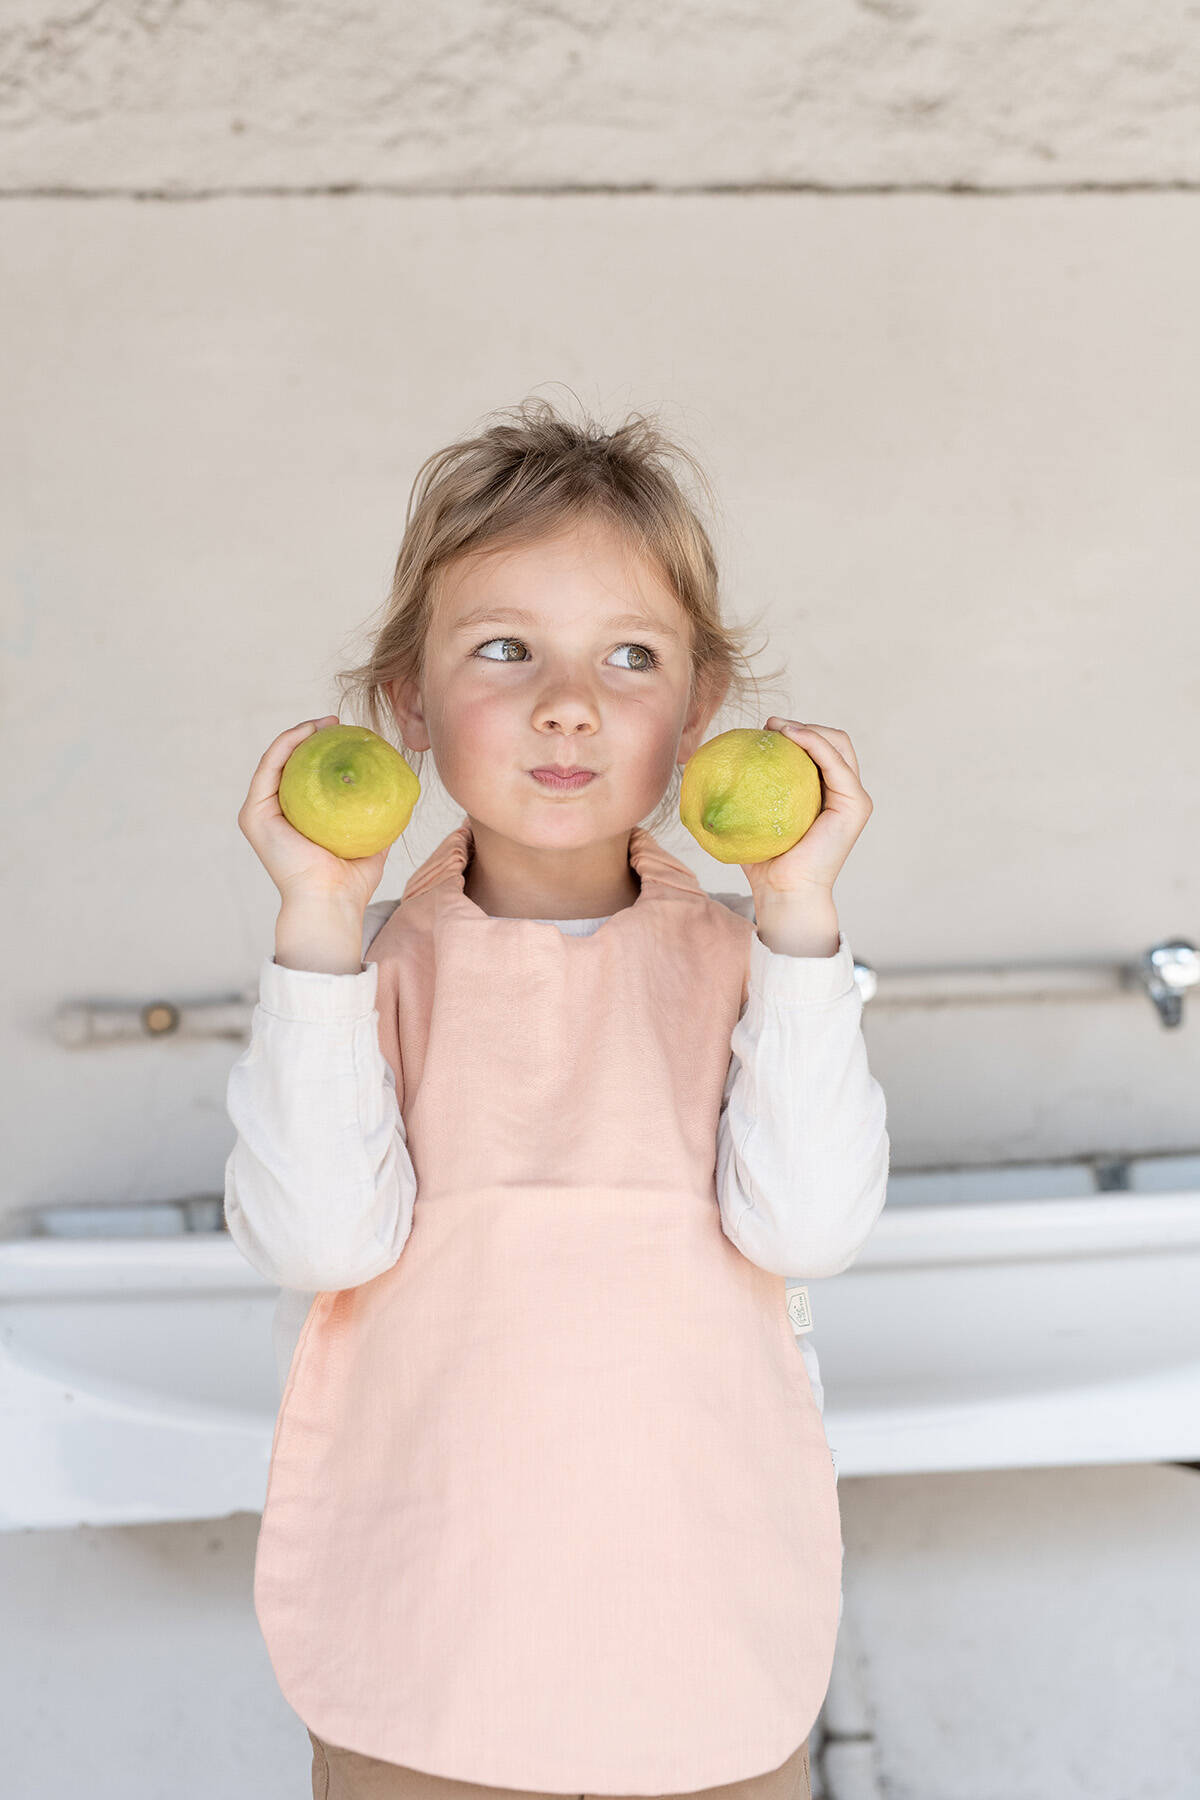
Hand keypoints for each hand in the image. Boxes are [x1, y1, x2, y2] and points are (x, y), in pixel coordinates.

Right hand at [237, 717, 389, 912]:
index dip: (321, 750)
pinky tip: (308, 732)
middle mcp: (274, 814)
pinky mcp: (254, 814)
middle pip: (288, 764)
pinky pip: (269, 768)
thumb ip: (378, 821)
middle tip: (337, 724)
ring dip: (298, 734)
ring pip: (276, 760)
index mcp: (295, 820)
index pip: (304, 776)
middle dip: (309, 736)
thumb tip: (399, 798)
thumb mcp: (370, 843)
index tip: (347, 734)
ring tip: (326, 723)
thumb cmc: (351, 882)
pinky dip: (286, 744)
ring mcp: (260, 813)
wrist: (331, 901)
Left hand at [740, 719, 873, 904]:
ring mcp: (853, 798)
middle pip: (833, 740)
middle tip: (769, 726)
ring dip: (808, 727)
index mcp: (826, 793)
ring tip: (776, 727)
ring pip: (838, 743)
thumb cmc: (764, 861)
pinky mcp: (854, 805)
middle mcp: (844, 792)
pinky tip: (790, 736)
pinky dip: (814, 742)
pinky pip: (835, 763)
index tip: (763, 730)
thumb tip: (703, 765)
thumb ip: (742, 791)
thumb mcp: (751, 816)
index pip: (819, 748)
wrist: (782, 892)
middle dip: (803, 724)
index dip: (796, 731)